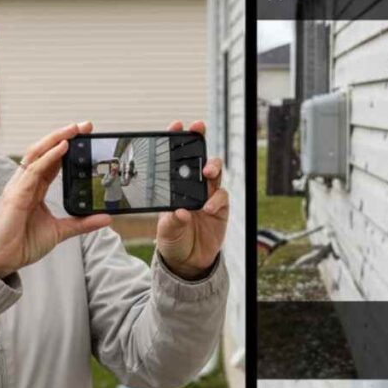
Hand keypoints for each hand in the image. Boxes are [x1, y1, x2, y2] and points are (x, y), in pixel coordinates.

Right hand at [0, 121, 110, 276]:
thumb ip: (81, 223)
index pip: (52, 161)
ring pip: (37, 154)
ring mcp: (19, 187)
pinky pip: (33, 171)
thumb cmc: (24, 243)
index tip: (85, 135)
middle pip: (45, 151)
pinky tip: (62, 148)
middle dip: (64, 136)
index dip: (67, 146)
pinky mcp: (16, 195)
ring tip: (74, 130)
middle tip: (85, 125)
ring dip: (56, 139)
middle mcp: (26, 183)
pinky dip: (48, 157)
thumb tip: (107, 217)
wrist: (3, 261)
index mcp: (34, 188)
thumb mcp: (60, 231)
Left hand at [155, 120, 228, 279]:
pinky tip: (207, 207)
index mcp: (175, 187)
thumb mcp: (165, 231)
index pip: (176, 160)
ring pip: (215, 174)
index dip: (178, 141)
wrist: (188, 261)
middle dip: (200, 142)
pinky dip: (216, 200)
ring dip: (212, 167)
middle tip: (199, 131)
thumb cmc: (173, 240)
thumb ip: (172, 222)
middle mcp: (193, 187)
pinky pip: (221, 198)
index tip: (178, 125)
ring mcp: (208, 196)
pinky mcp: (221, 209)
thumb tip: (181, 212)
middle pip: (200, 159)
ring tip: (207, 171)